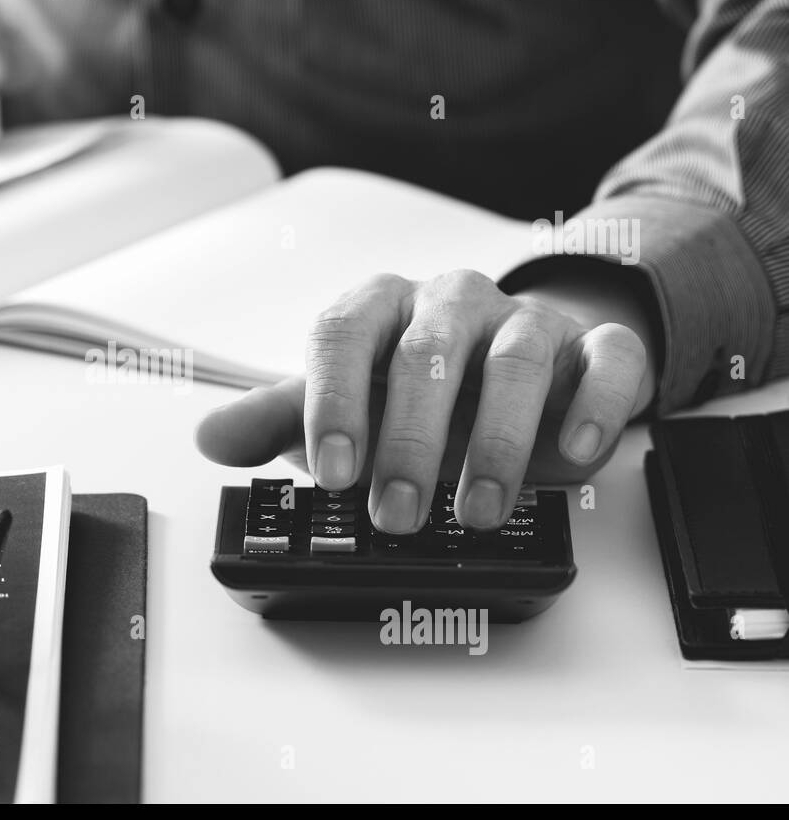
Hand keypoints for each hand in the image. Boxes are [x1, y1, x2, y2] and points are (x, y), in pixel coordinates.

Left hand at [196, 269, 653, 532]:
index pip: (343, 334)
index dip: (334, 401)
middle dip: (409, 442)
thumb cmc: (413, 396)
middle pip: (428, 354)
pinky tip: (573, 455)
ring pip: (517, 359)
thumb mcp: (343, 408)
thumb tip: (210, 437)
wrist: (508, 375)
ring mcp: (524, 321)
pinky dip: (595, 404)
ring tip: (477, 510)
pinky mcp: (593, 347)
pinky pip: (609, 358)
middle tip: (396, 515)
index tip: (335, 475)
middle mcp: (450, 304)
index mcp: (380, 309)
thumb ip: (279, 421)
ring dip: (497, 439)